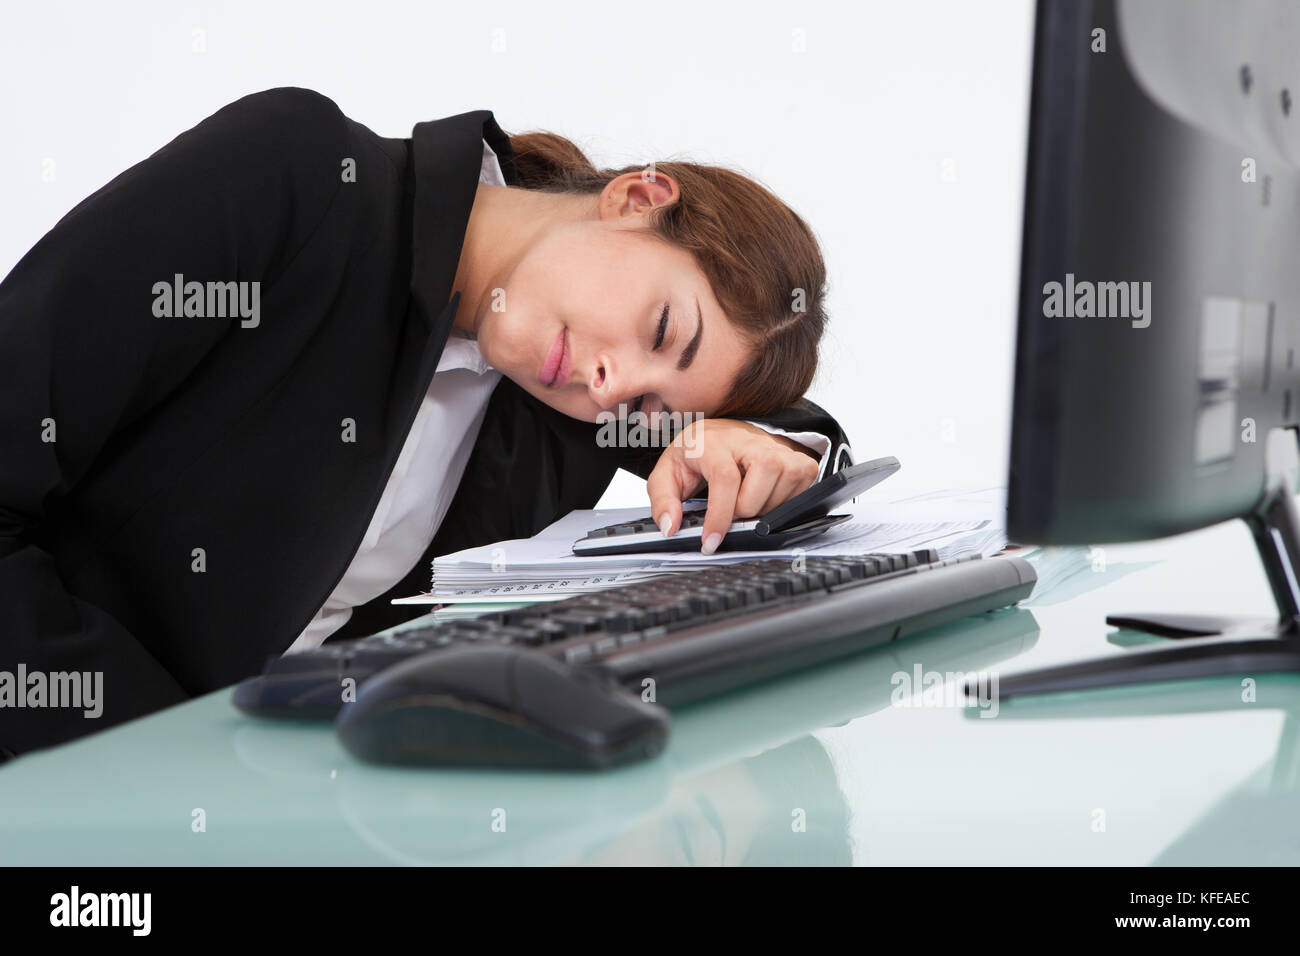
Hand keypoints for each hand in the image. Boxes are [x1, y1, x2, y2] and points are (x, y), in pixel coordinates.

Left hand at [646, 419, 821, 554]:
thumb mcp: (668, 474)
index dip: (720, 515)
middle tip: (730, 512)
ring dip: (763, 508)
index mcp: (713, 443)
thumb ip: (663, 500)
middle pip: (758, 486)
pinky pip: (802, 485)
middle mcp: (748, 440)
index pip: (725, 479)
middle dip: (742, 512)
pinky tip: (767, 496)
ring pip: (783, 487)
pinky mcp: (797, 456)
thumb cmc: (696, 455)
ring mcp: (777, 446)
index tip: (711, 541)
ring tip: (746, 502)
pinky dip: (786, 500)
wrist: (722, 434)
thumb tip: (671, 526)